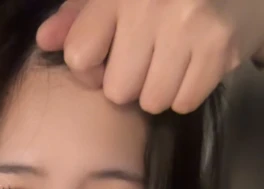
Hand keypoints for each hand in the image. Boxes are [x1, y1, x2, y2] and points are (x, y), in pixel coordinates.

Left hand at [36, 0, 263, 113]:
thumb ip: (77, 19)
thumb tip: (44, 41)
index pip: (79, 57)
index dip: (90, 71)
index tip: (104, 62)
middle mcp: (149, 5)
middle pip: (117, 91)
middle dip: (130, 84)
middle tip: (147, 61)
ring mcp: (187, 25)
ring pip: (151, 102)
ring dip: (158, 91)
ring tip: (171, 64)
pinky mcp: (218, 46)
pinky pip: (183, 103)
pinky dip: (185, 94)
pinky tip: (192, 68)